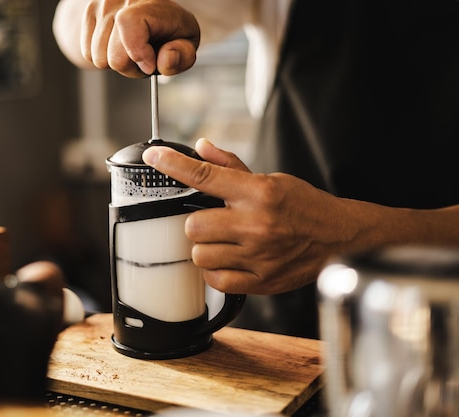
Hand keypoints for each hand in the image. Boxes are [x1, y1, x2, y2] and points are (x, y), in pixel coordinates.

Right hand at [81, 0, 199, 76]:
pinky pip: (88, 53)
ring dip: (116, 63)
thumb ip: (182, 55)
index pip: (129, 24)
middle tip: (145, 58)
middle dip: (130, 67)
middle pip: (113, 56)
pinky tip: (118, 47)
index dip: (138, 53)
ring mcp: (102, 4)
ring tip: (132, 51)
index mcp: (150, 1)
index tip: (150, 66)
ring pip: (98, 58)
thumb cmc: (170, 28)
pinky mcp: (89, 13)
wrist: (150, 9)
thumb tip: (164, 61)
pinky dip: (104, 57)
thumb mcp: (187, 40)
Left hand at [142, 139, 360, 294]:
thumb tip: (201, 148)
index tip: (153, 158)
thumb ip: (232, 166)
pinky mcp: (261, 281)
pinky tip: (230, 260)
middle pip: (193, 226)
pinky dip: (215, 271)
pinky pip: (216, 280)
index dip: (173, 165)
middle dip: (197, 223)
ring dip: (206, 248)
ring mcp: (258, 256)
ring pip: (200, 255)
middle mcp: (256, 224)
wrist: (339, 237)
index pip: (205, 176)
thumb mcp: (271, 179)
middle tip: (213, 222)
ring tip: (224, 242)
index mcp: (257, 193)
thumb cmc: (304, 205)